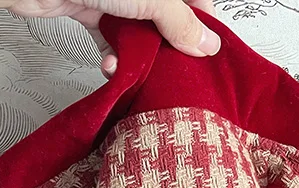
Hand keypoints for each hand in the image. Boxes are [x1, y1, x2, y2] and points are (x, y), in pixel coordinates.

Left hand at [7, 0, 219, 76]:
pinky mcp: (91, 8)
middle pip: (166, 19)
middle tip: (171, 70)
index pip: (194, 0)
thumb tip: (207, 43)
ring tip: (138, 71)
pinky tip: (111, 66)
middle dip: (167, 48)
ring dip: (138, 58)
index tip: (205, 53)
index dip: (201, 25)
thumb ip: (180, 21)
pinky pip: (111, 38)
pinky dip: (113, 58)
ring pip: (139, 33)